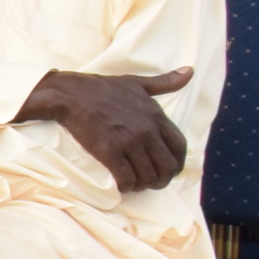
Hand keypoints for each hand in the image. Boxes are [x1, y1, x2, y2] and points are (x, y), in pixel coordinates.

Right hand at [20, 67, 191, 193]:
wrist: (69, 94)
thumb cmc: (101, 88)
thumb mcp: (137, 83)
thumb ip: (164, 82)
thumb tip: (190, 72)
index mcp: (156, 116)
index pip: (179, 147)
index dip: (176, 163)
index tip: (168, 169)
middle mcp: (146, 130)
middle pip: (166, 166)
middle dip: (161, 179)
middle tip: (151, 183)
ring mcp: (128, 141)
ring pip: (147, 175)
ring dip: (143, 185)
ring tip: (135, 185)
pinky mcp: (109, 151)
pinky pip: (126, 178)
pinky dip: (126, 186)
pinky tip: (121, 185)